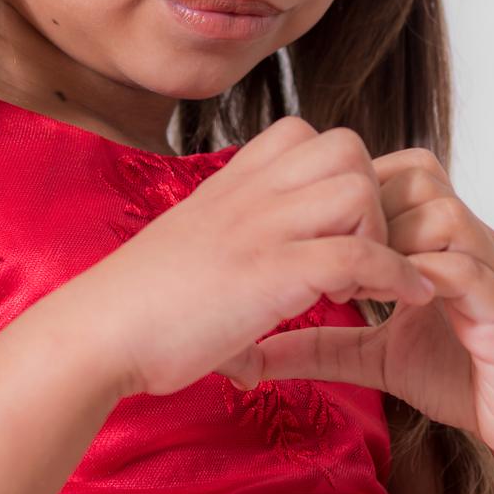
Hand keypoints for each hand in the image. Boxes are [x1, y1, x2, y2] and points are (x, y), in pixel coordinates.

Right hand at [69, 118, 435, 398]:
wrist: (95, 334)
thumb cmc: (134, 314)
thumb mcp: (186, 268)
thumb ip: (224, 284)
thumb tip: (244, 359)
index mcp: (228, 188)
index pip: (302, 133)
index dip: (334, 175)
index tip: (333, 229)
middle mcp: (247, 195)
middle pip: (345, 147)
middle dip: (370, 197)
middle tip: (359, 253)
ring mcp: (259, 229)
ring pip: (358, 189)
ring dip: (380, 234)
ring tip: (363, 282)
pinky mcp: (271, 273)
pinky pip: (359, 254)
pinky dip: (394, 276)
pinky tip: (399, 301)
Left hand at [233, 146, 493, 472]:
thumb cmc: (465, 379)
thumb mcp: (377, 358)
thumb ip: (321, 345)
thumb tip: (253, 351)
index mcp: (438, 243)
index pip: (395, 175)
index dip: (350, 193)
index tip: (309, 235)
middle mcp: (470, 244)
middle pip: (417, 176)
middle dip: (367, 208)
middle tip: (330, 255)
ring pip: (444, 214)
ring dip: (395, 240)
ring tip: (359, 284)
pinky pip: (470, 273)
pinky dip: (428, 279)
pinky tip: (395, 303)